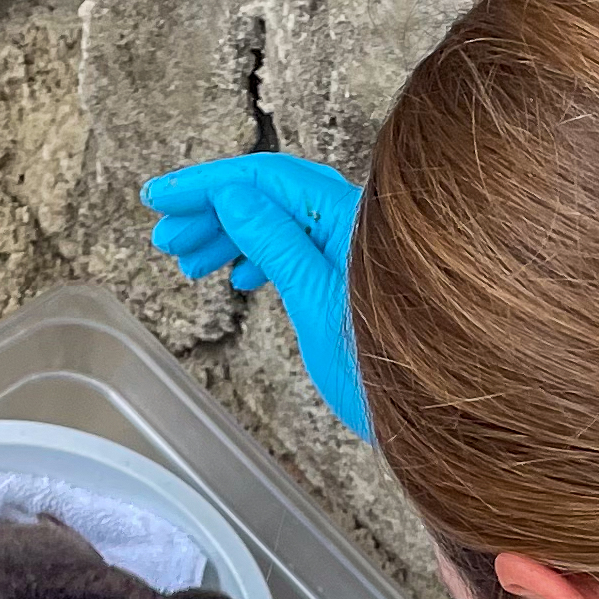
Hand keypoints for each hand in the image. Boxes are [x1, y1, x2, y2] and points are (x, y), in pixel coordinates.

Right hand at [143, 153, 369, 438]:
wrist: (437, 419)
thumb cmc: (387, 371)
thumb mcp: (315, 304)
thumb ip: (277, 244)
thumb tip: (233, 196)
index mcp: (349, 218)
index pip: (265, 178)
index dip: (207, 184)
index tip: (160, 198)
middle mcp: (355, 224)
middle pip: (270, 196)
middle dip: (212, 212)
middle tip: (165, 237)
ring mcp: (354, 250)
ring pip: (281, 224)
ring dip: (230, 237)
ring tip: (189, 264)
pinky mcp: (353, 279)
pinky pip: (299, 251)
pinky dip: (261, 259)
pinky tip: (240, 280)